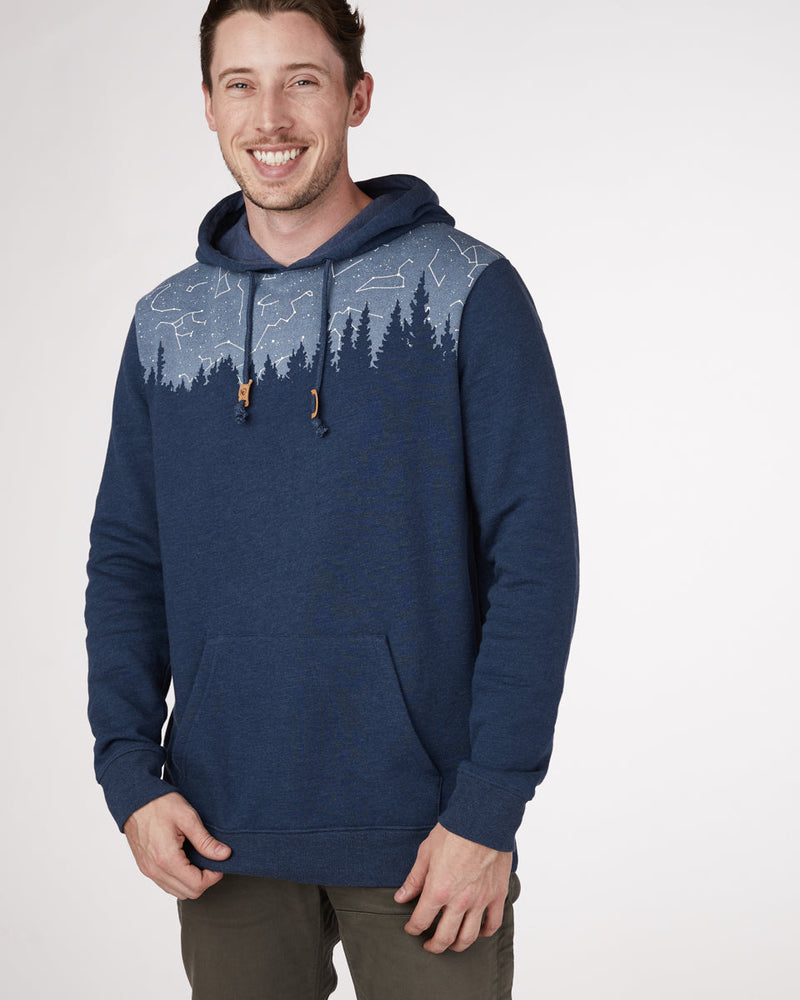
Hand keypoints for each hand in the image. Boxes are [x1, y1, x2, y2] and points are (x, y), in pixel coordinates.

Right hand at [123, 791, 230, 898]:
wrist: (134, 799)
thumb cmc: (159, 804)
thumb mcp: (188, 818)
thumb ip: (205, 840)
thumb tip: (224, 854)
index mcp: (167, 859)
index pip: (196, 885)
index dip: (213, 876)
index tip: (219, 863)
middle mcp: (155, 870)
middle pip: (188, 893)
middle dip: (204, 881)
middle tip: (211, 862)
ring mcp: (148, 870)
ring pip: (176, 891)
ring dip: (191, 882)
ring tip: (199, 861)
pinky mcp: (145, 867)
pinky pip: (165, 884)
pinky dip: (179, 879)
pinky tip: (185, 861)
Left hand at [394, 823, 512, 953]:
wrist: (483, 821)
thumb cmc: (454, 832)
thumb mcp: (426, 853)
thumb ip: (414, 879)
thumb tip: (401, 897)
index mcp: (438, 890)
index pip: (421, 921)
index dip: (412, 928)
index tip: (411, 928)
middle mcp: (459, 901)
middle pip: (444, 937)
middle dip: (433, 945)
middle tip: (429, 945)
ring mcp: (480, 900)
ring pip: (468, 937)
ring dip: (457, 945)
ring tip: (451, 944)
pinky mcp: (497, 895)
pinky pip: (493, 924)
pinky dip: (484, 933)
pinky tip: (477, 931)